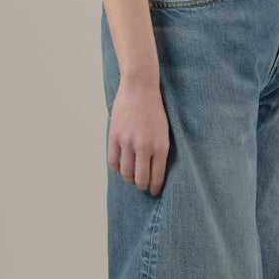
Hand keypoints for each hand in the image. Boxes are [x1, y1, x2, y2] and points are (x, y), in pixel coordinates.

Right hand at [107, 73, 170, 195]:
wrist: (141, 87)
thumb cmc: (155, 109)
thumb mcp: (164, 131)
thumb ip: (160, 150)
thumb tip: (155, 171)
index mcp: (160, 146)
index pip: (157, 177)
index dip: (155, 188)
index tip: (154, 191)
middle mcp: (144, 146)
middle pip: (141, 179)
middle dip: (142, 186)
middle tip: (143, 187)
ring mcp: (128, 142)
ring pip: (126, 172)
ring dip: (129, 179)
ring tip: (132, 178)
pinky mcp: (115, 136)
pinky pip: (113, 161)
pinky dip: (117, 168)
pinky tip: (121, 167)